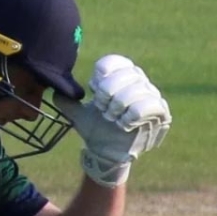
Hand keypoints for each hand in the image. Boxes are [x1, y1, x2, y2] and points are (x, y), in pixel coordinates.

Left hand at [53, 55, 171, 187]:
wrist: (109, 153)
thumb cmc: (97, 128)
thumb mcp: (78, 113)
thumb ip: (67, 102)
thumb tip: (55, 92)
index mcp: (120, 74)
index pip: (114, 62)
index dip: (101, 76)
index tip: (93, 90)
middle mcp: (139, 80)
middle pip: (123, 75)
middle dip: (107, 95)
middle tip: (104, 110)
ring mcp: (153, 95)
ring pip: (134, 91)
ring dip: (118, 108)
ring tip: (114, 119)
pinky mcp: (162, 112)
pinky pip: (147, 105)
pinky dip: (130, 116)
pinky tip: (125, 125)